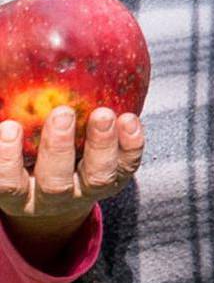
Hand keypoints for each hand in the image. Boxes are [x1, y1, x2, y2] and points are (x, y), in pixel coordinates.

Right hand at [0, 105, 143, 266]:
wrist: (62, 184)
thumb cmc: (25, 158)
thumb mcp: (16, 150)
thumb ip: (9, 128)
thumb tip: (6, 84)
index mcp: (18, 194)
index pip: (8, 184)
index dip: (7, 158)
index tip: (10, 127)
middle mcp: (52, 198)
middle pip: (56, 183)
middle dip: (58, 147)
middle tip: (61, 114)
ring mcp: (88, 192)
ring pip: (97, 177)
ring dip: (101, 144)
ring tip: (102, 114)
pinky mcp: (117, 181)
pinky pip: (127, 166)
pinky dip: (131, 144)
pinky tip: (128, 119)